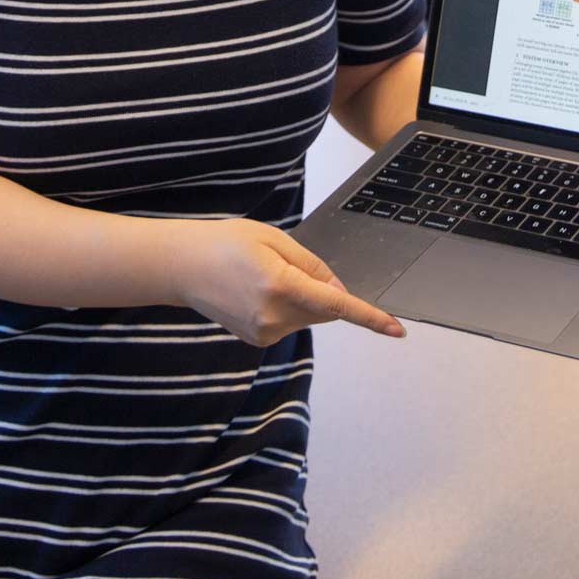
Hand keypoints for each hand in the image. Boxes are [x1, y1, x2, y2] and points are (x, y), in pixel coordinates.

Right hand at [168, 218, 405, 346]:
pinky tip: (256, 291)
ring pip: (308, 317)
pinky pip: (289, 323)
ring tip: (263, 276)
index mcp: (280, 286)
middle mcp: (274, 316)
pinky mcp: (258, 340)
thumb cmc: (225, 243)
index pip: (337, 305)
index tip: (397, 329)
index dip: (370, 316)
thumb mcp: (274, 239)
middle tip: (287, 264)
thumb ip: (313, 265)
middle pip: (324, 309)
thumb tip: (338, 289)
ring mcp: (264, 333)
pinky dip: (286, 307)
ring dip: (302, 299)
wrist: (182, 267)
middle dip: (321, 290)